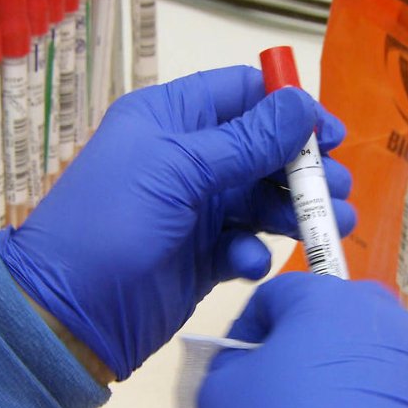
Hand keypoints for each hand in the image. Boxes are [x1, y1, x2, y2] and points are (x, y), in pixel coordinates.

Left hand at [0, 66, 353, 380]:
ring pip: (260, 197)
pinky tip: (247, 262)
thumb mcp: (179, 171)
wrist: (70, 312)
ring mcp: (193, 208)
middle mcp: (184, 157)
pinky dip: (253, 250)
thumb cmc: (115, 224)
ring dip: (294, 210)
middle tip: (337, 189)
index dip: (288, 109)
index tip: (330, 136)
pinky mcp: (201, 255)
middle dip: (301, 168)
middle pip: (261, 148)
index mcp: (169, 119)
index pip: (240, 95)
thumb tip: (302, 106)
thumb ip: (246, 141)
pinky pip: (243, 242)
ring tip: (332, 225)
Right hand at [198, 273, 407, 407]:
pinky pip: (396, 385)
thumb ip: (227, 359)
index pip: (275, 293)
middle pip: (327, 314)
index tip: (241, 359)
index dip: (250, 326)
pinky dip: (373, 400)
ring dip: (339, 370)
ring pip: (365, 349)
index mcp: (324, 298)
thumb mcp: (220, 394)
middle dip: (299, 342)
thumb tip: (242, 359)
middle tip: (279, 385)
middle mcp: (379, 314)